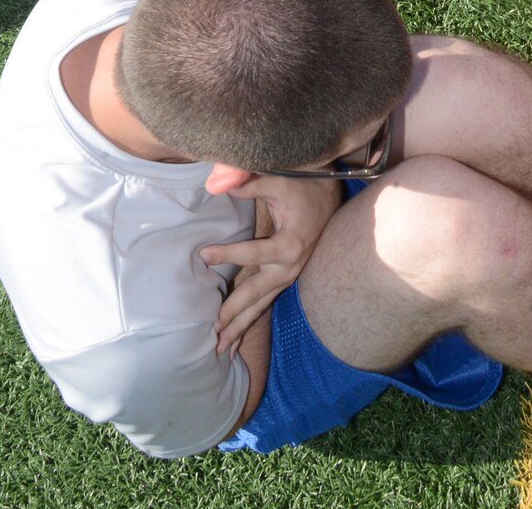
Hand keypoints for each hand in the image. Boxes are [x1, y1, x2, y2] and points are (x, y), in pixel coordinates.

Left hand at [202, 176, 341, 354]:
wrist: (329, 199)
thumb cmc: (304, 188)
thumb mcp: (280, 182)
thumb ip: (251, 183)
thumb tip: (219, 182)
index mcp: (290, 244)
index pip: (254, 253)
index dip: (228, 254)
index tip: (202, 254)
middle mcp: (289, 267)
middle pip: (257, 294)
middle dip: (234, 314)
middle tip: (211, 331)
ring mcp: (288, 277)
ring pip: (260, 306)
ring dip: (240, 328)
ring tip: (218, 350)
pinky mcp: (283, 279)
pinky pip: (264, 304)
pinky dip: (248, 323)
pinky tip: (234, 344)